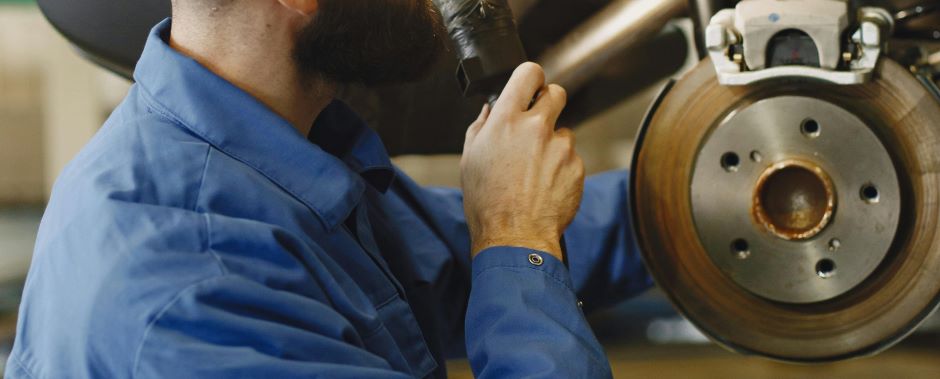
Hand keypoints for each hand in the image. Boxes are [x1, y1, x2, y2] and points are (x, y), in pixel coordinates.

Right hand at [461, 62, 584, 261]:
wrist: (515, 236)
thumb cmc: (487, 202)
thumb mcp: (470, 159)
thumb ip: (481, 127)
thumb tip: (490, 110)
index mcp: (506, 120)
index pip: (529, 73)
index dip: (531, 78)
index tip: (530, 87)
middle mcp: (536, 128)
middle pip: (556, 93)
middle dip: (548, 102)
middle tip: (538, 123)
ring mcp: (561, 147)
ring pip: (564, 130)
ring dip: (553, 143)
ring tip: (535, 170)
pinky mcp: (577, 167)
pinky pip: (572, 157)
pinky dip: (562, 167)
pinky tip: (545, 186)